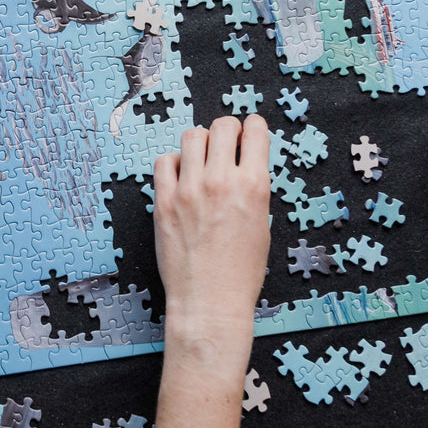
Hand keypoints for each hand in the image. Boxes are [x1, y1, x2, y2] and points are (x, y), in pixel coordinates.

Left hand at [152, 117, 270, 346]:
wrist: (210, 300)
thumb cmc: (241, 271)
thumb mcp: (262, 224)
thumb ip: (252, 189)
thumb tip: (243, 165)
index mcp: (254, 186)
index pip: (254, 131)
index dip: (253, 127)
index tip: (250, 131)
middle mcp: (221, 181)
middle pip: (222, 126)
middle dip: (228, 129)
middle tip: (227, 141)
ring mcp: (189, 189)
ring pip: (192, 136)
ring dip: (201, 141)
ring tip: (203, 158)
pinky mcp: (164, 200)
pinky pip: (165, 161)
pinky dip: (175, 162)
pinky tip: (181, 176)